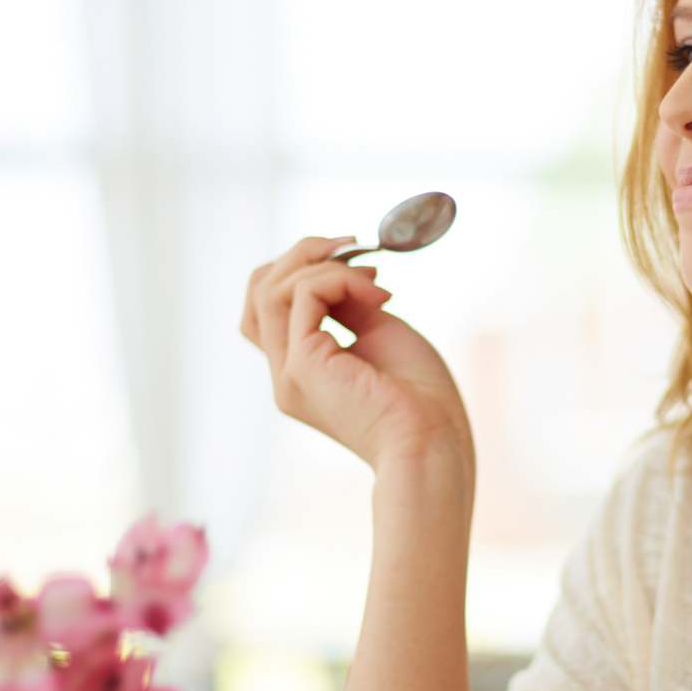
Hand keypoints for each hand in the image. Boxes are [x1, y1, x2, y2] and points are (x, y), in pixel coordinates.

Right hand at [241, 236, 472, 473]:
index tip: (356, 263)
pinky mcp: (303, 365)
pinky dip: (338, 278)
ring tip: (369, 272)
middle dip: (302, 254)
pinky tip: (377, 294)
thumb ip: (348, 305)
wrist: (434, 443)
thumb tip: (337, 271)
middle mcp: (284, 374)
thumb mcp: (379, 335)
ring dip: (318, 261)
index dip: (301, 271)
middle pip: (257, 292)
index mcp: (301, 372)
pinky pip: (303, 295)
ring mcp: (288, 372)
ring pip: (269, 288)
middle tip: (353, 247)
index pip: (266, 308)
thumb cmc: (422, 399)